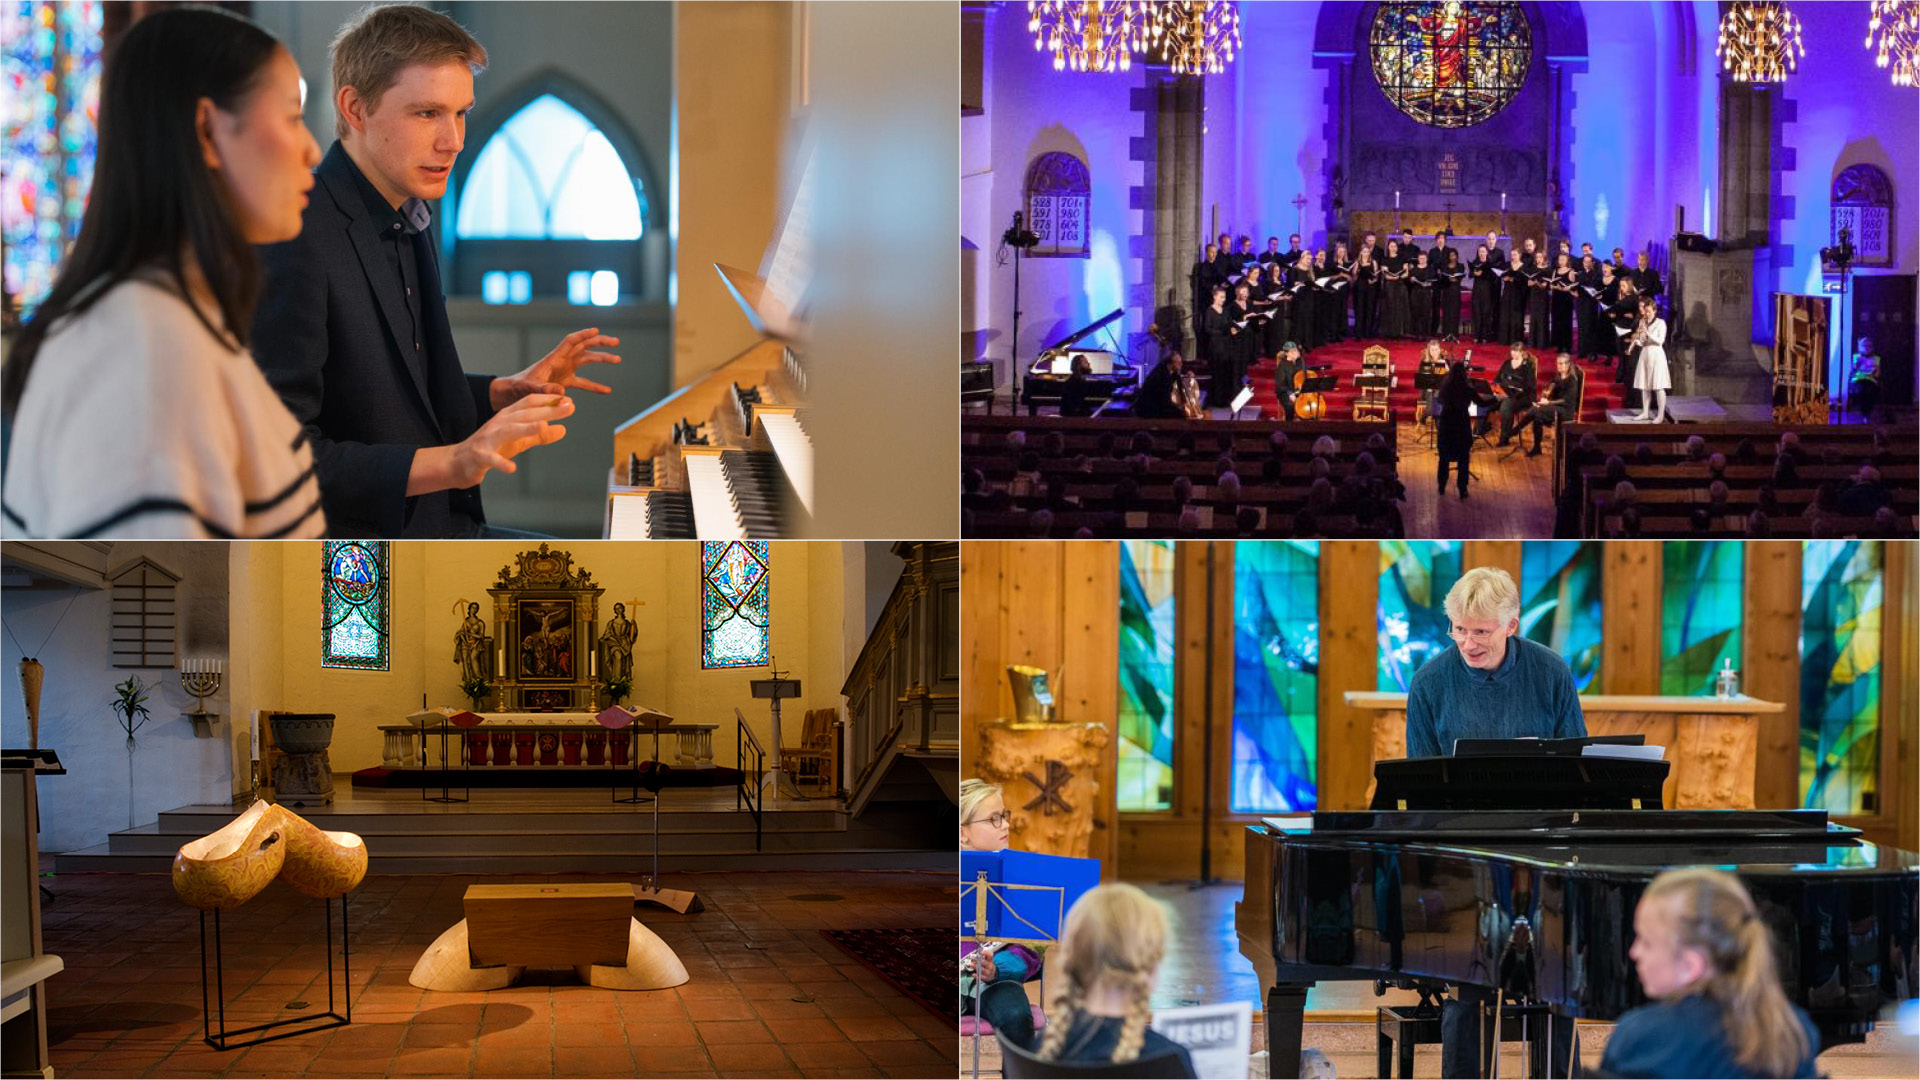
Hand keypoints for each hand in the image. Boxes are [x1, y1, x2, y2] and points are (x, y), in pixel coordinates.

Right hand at [449, 394, 574, 486]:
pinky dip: (501, 462)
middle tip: (569, 407)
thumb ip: (540, 435)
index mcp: (509, 416)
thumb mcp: (519, 440)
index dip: (549, 401)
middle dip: (547, 410)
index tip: (569, 400)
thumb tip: (564, 430)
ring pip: (508, 430)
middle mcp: (499, 422)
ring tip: (542, 427)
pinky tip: (511, 469)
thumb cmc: (493, 448)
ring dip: (525, 428)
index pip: (529, 403)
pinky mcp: (480, 455)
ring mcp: (488, 438)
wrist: (461, 462)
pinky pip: (491, 458)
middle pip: (524, 414)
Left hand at [490, 328, 621, 409]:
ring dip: (602, 359)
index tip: (597, 331)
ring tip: (618, 359)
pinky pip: (584, 382)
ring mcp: (565, 370)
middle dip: (599, 342)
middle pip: (584, 346)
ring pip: (587, 360)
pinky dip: (596, 386)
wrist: (513, 392)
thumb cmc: (519, 387)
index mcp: (554, 358)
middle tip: (615, 342)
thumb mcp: (530, 389)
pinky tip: (607, 390)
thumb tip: (561, 391)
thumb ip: (544, 389)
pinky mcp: (566, 382)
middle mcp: (562, 361)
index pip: (571, 342)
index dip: (583, 335)